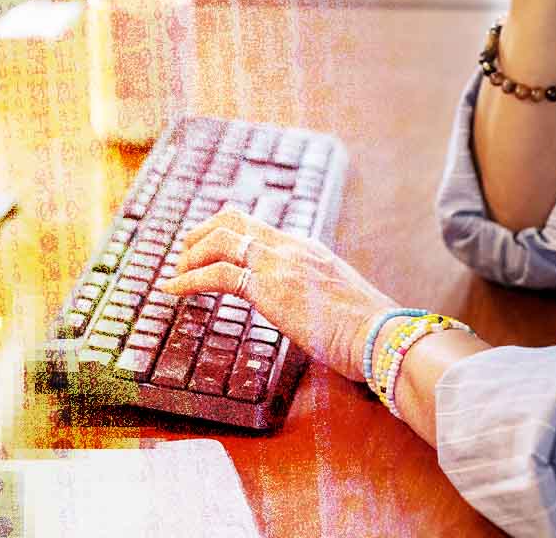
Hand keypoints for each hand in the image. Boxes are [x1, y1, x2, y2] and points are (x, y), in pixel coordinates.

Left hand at [163, 207, 398, 383]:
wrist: (381, 335)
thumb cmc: (366, 330)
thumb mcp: (335, 301)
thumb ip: (314, 295)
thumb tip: (304, 310)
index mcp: (305, 248)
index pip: (254, 225)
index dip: (220, 233)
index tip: (203, 251)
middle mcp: (290, 247)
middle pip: (230, 219)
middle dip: (198, 235)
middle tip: (182, 260)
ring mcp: (280, 264)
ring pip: (219, 240)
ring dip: (189, 257)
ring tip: (175, 277)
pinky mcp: (270, 288)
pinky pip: (218, 275)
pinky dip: (188, 280)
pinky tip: (173, 291)